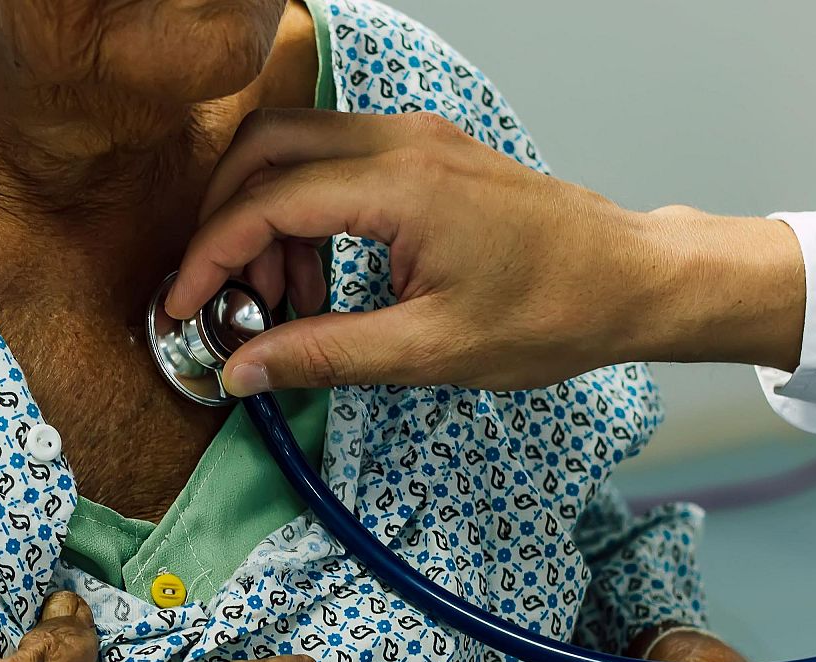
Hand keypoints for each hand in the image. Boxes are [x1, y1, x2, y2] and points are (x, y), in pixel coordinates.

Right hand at [166, 109, 807, 393]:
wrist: (631, 279)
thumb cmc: (551, 312)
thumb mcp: (429, 351)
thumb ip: (324, 355)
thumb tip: (242, 369)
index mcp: (401, 185)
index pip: (267, 202)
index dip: (210, 257)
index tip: (184, 306)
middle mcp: (402, 141)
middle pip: (264, 147)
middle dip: (224, 221)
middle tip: (224, 296)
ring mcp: (415, 138)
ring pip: (294, 148)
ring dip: (267, 219)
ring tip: (284, 304)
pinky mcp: (425, 151)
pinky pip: (335, 161)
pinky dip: (306, 212)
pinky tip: (322, 281)